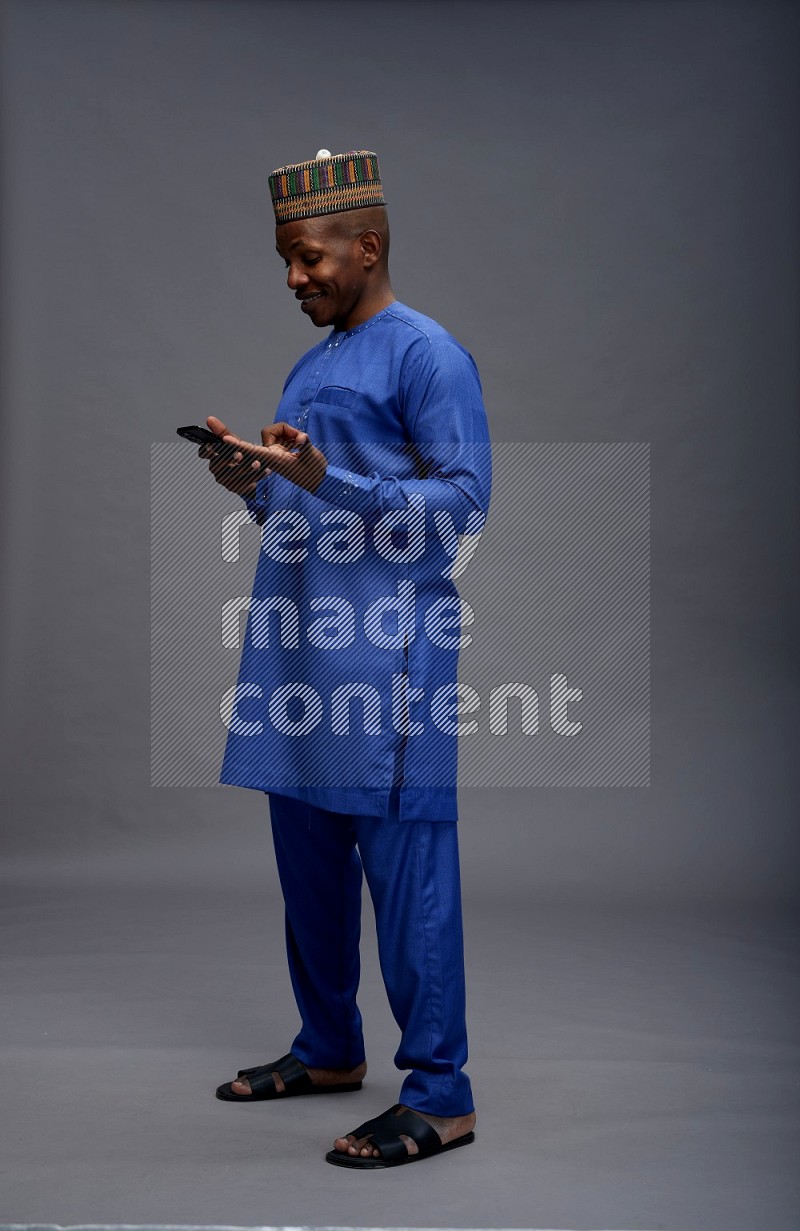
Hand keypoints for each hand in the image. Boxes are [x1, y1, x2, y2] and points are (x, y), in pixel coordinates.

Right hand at [199, 418, 267, 497]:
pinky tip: (265, 470)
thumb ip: (222, 431)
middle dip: (230, 459)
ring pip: (234, 474)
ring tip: (257, 463)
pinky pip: (246, 482)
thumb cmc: (239, 456)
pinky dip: (256, 476)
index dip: (207, 450)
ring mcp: (225, 480)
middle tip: (240, 454)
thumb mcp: (232, 442)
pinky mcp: (236, 488)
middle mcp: (215, 469)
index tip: (214, 446)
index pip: (203, 453)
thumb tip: (210, 419)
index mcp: (212, 456)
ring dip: (246, 468)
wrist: (250, 474)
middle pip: (219, 464)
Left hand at [207, 415, 327, 493]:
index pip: (251, 451)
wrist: (319, 477)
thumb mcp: (312, 458)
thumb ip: (306, 446)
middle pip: (255, 437)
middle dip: (237, 432)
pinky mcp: (277, 446)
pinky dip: (291, 432)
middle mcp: (269, 454)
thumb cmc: (314, 470)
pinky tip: (301, 442)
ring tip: (302, 442)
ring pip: (272, 431)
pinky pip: (279, 431)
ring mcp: (272, 450)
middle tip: (211, 420)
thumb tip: (302, 438)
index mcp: (273, 460)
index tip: (224, 440)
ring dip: (288, 432)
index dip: (237, 445)